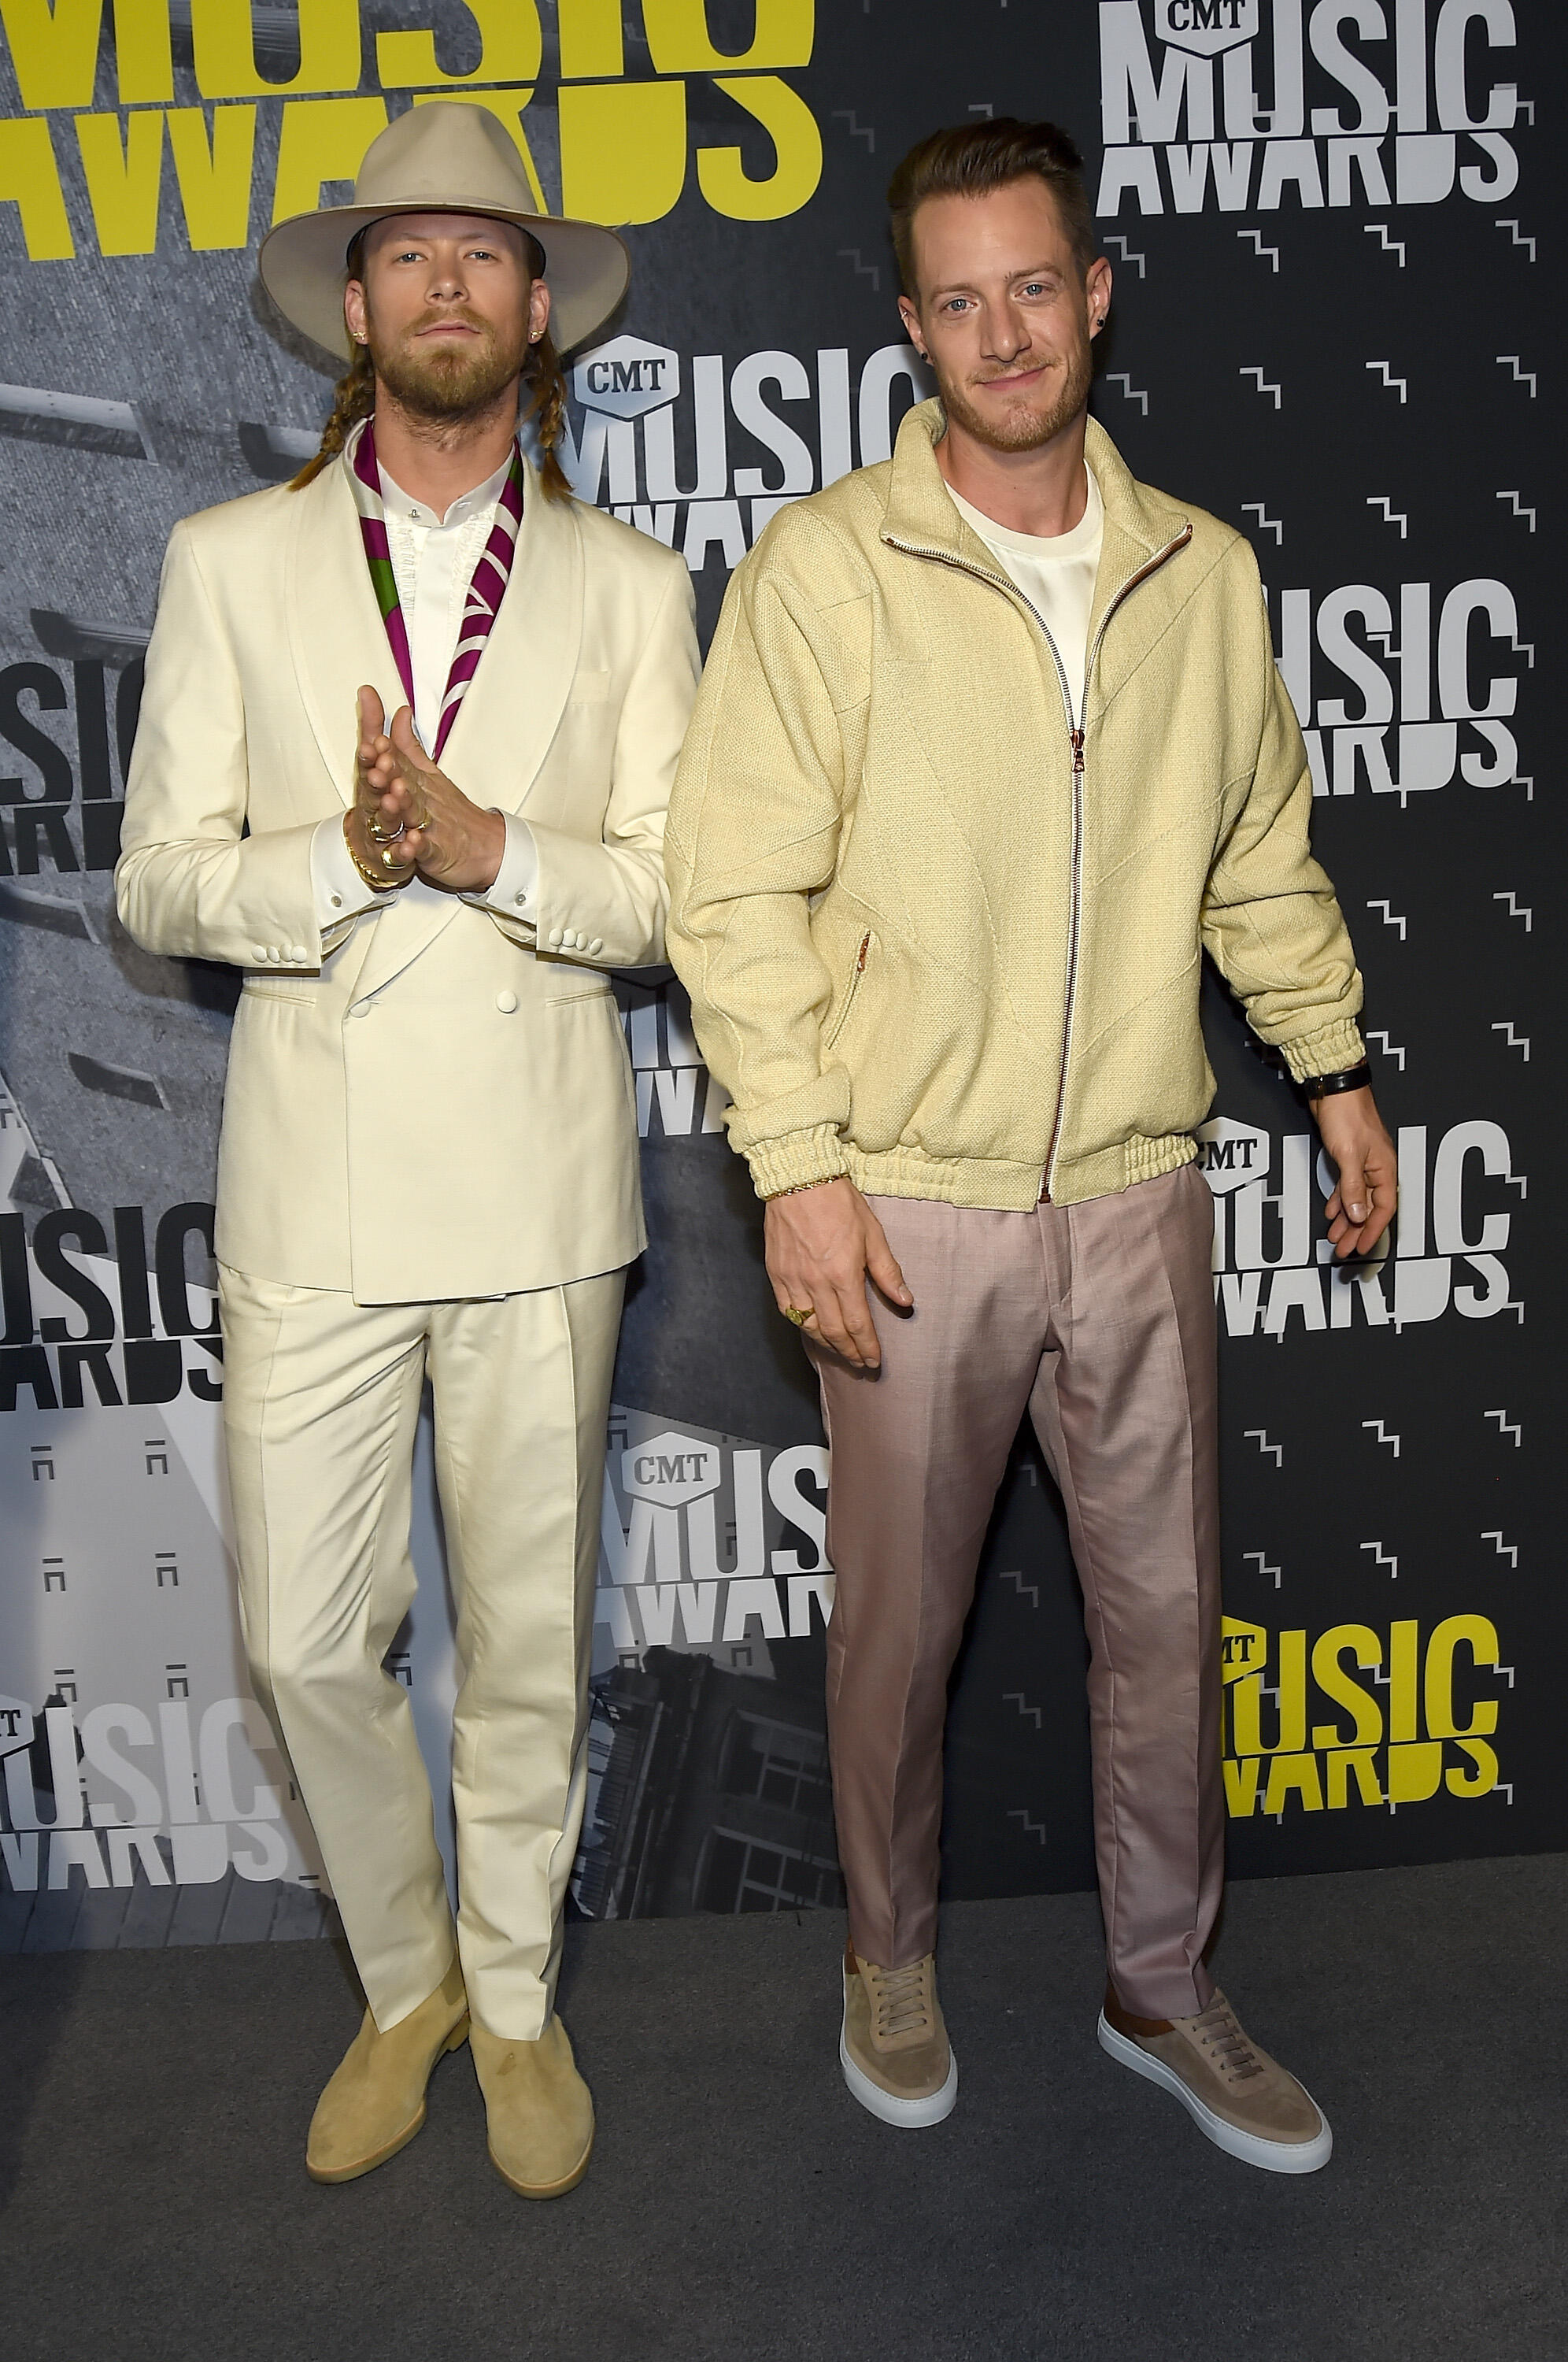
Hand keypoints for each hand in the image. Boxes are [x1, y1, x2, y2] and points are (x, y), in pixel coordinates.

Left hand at [351, 687, 505, 894]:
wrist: (487, 846)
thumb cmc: (454, 812)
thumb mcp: (429, 773)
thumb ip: (408, 744)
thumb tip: (400, 711)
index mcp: (417, 780)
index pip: (399, 760)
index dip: (385, 750)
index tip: (374, 737)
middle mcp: (422, 800)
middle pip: (404, 783)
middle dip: (389, 771)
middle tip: (378, 757)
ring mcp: (430, 826)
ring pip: (413, 814)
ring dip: (402, 804)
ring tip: (392, 795)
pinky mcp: (437, 852)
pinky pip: (425, 850)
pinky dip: (417, 847)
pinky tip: (411, 842)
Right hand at [764, 1177, 912, 1369]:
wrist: (799, 1180)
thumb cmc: (840, 1203)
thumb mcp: (873, 1235)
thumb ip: (887, 1272)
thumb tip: (905, 1301)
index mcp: (843, 1275)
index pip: (857, 1324)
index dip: (867, 1347)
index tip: (875, 1361)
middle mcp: (816, 1284)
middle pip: (833, 1332)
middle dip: (849, 1352)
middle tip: (861, 1364)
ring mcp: (793, 1280)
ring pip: (808, 1326)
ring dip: (826, 1344)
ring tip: (840, 1351)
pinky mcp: (776, 1274)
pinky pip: (787, 1311)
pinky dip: (801, 1325)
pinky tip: (812, 1329)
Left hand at [1314, 1085, 1397, 1258]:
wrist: (1334, 1089)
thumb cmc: (1347, 1114)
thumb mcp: (1349, 1155)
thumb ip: (1352, 1186)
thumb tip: (1356, 1214)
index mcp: (1385, 1168)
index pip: (1383, 1209)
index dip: (1372, 1231)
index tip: (1361, 1247)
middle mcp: (1377, 1168)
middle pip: (1369, 1209)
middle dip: (1356, 1231)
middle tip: (1344, 1249)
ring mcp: (1363, 1163)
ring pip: (1357, 1200)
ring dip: (1346, 1220)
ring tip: (1335, 1237)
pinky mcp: (1349, 1157)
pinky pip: (1348, 1187)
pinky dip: (1340, 1201)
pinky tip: (1332, 1212)